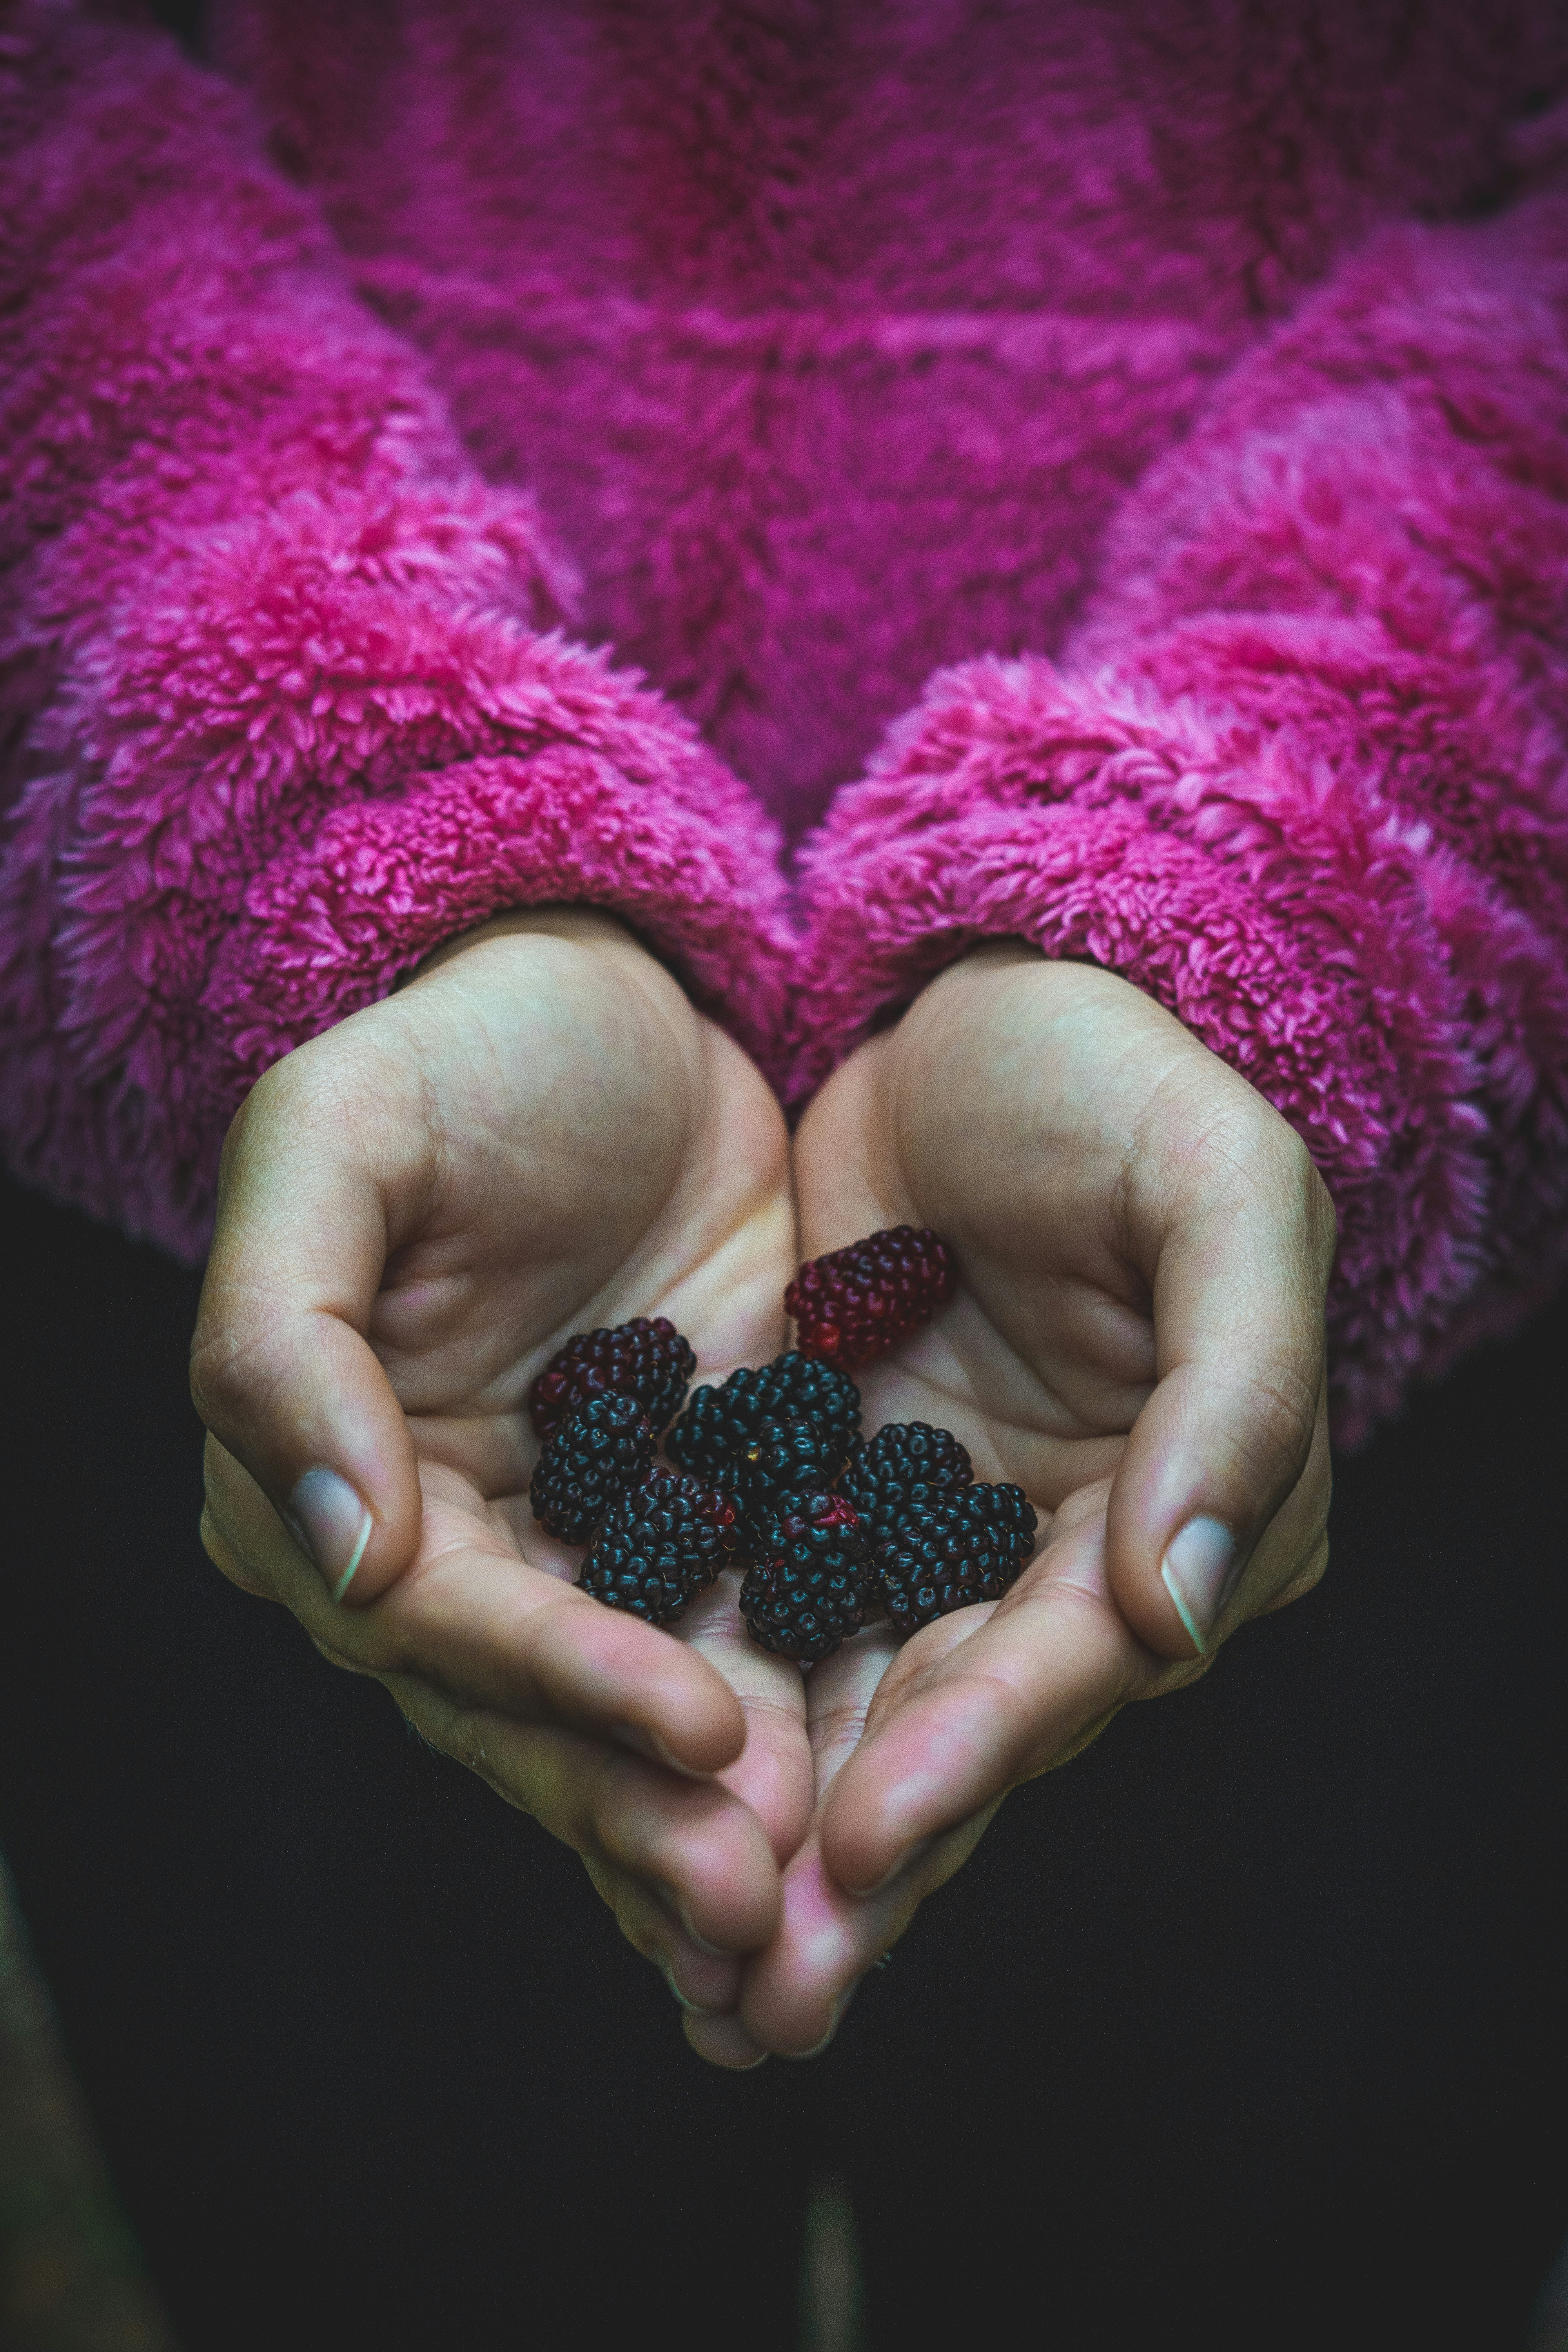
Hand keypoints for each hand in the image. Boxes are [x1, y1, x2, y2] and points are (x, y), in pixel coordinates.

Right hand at [192, 909, 806, 2063]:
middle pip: (538, 1711)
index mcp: (330, 1481)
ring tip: (824, 1923)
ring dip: (724, 1828)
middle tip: (765, 1911)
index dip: (560, 1685)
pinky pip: (749, 1651)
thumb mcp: (333, 1142)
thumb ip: (283, 1343)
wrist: (620, 995)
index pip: (442, 1618)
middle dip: (648, 1814)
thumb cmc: (461, 1050)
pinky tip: (868, 1839)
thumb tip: (335, 1556)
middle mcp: (449, 1547)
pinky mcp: (708, 1520)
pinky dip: (802, 1746)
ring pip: (642, 1720)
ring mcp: (585, 1548)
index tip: (695, 1736)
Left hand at [736, 944, 1334, 2056]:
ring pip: (854, 1709)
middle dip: (866, 1864)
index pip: (1073, 1661)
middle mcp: (1059, 1556)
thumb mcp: (1219, 1196)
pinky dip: (710, 1716)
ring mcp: (931, 1532)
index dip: (976, 1754)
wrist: (973, 994)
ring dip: (775, 1835)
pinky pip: (760, 1619)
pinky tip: (631, 1806)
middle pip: (958, 1726)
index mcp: (1182, 1512)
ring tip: (683, 1962)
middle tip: (757, 1996)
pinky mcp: (821, 1491)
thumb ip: (1232, 1399)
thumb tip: (1188, 1612)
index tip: (869, 1841)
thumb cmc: (1121, 1079)